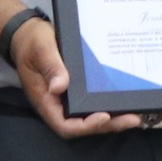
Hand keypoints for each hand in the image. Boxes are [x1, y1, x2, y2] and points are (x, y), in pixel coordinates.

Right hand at [11, 13, 142, 137]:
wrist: (27, 34)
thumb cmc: (31, 42)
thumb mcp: (41, 50)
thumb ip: (51, 67)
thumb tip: (60, 87)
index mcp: (46, 100)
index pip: (65, 125)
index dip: (85, 126)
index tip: (103, 116)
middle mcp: (57, 105)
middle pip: (82, 125)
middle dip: (107, 125)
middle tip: (132, 119)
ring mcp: (66, 100)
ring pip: (89, 117)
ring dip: (112, 119)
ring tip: (134, 115)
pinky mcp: (75, 92)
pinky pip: (91, 104)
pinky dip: (108, 106)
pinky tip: (124, 102)